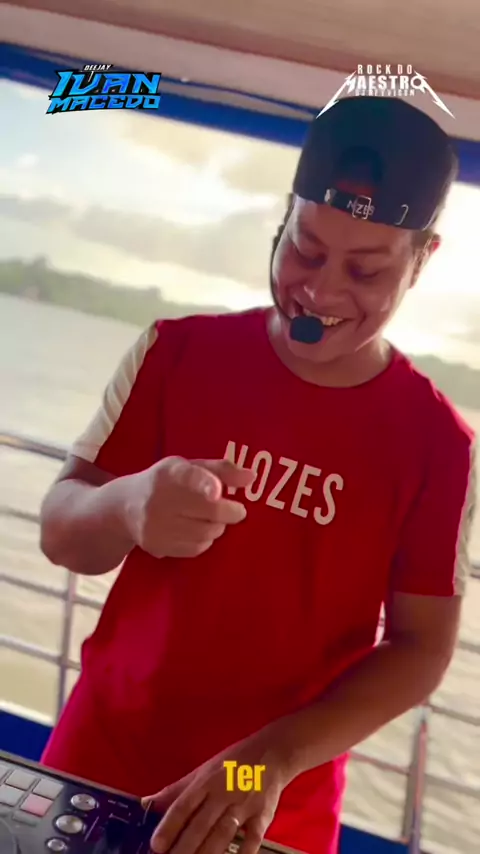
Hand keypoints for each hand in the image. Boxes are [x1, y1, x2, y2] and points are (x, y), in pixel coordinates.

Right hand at [124, 457, 253, 558]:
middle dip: (230, 512)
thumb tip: (251, 477)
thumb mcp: (188, 467)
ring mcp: (155, 526)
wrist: (123, 508)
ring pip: (205, 533)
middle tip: (237, 510)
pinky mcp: (156, 546)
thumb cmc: (165, 483)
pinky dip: (204, 540)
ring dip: (217, 527)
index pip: (189, 476)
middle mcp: (159, 498)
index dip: (205, 484)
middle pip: (209, 511)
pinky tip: (197, 530)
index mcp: (169, 472)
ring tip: (211, 519)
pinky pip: (196, 548)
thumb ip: (221, 470)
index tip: (217, 492)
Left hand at [142, 732, 290, 853]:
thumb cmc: (233, 763)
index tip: (156, 845)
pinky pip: (252, 839)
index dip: (169, 825)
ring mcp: (245, 805)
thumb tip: (146, 803)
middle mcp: (224, 792)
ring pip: (223, 833)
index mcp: (206, 780)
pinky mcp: (263, 816)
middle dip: (185, 847)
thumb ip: (176, 790)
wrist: (273, 753)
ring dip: (208, 853)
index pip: (184, 805)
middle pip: (201, 824)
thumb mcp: (203, 770)